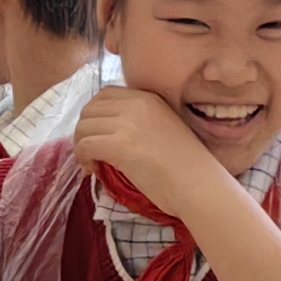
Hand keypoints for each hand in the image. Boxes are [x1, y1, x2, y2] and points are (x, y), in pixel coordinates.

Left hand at [70, 86, 240, 217]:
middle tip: (92, 151)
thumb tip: (110, 131)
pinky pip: (85, 145)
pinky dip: (82, 157)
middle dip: (85, 130)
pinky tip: (93, 169)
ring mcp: (128, 123)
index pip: (105, 95)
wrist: (198, 185)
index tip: (100, 135)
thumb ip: (139, 122)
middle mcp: (136, 104)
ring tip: (93, 163)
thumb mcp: (164, 128)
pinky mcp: (120, 145)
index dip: (95, 115)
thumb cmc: (187, 166)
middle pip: (90, 109)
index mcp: (148, 97)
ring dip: (82, 145)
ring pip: (83, 127)